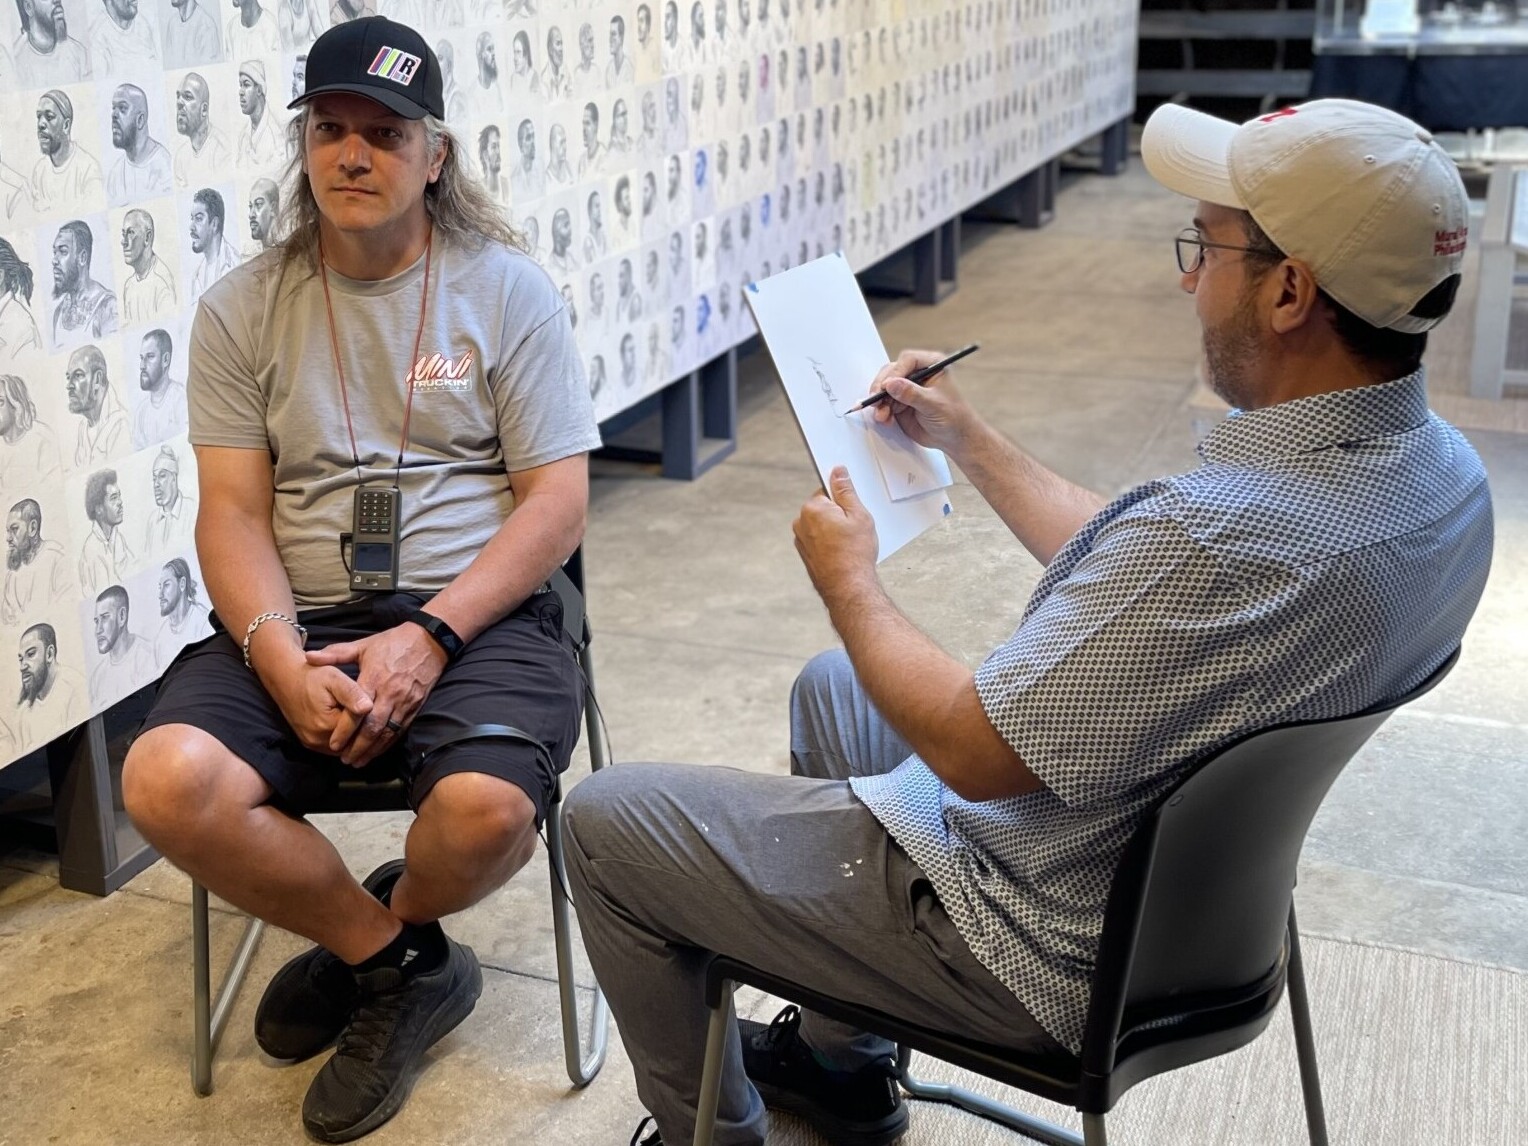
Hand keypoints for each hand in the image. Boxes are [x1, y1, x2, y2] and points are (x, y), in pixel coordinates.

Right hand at [270, 664, 373, 755]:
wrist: (285, 679)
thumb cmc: (312, 676)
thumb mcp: (334, 678)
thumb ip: (352, 693)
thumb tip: (368, 707)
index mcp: (327, 725)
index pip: (361, 729)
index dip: (371, 716)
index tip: (375, 702)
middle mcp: (319, 740)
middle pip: (354, 741)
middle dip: (364, 728)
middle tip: (371, 711)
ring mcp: (314, 745)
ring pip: (346, 746)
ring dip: (355, 734)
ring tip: (360, 715)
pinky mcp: (311, 744)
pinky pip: (336, 746)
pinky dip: (345, 738)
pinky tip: (349, 722)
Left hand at [303, 623, 448, 766]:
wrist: (429, 641)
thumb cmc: (393, 643)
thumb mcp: (363, 645)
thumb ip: (335, 654)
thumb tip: (308, 656)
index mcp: (374, 678)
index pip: (357, 712)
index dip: (345, 731)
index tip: (333, 744)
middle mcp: (390, 693)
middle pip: (373, 728)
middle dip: (358, 747)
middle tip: (345, 760)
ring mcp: (405, 701)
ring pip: (388, 732)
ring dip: (373, 750)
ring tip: (359, 762)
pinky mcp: (416, 706)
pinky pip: (401, 729)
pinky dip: (389, 743)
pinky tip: (379, 751)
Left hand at [793, 466, 878, 606]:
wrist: (848, 587)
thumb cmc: (854, 554)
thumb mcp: (858, 515)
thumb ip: (846, 490)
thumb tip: (837, 472)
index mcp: (812, 508)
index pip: (827, 491)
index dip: (844, 501)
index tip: (852, 511)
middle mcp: (801, 522)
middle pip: (823, 508)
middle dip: (838, 515)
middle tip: (854, 529)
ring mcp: (801, 540)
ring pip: (821, 525)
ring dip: (834, 530)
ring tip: (850, 544)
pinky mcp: (805, 554)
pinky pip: (819, 541)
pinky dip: (829, 544)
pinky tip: (843, 553)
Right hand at [864, 348, 975, 455]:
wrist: (954, 437)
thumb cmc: (953, 417)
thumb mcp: (933, 404)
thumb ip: (912, 394)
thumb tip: (890, 384)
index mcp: (931, 364)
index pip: (907, 360)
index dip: (895, 372)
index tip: (887, 387)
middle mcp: (917, 373)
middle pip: (892, 372)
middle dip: (882, 387)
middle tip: (876, 400)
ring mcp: (907, 388)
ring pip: (885, 387)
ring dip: (880, 402)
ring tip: (882, 416)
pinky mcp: (900, 402)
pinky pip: (884, 402)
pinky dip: (882, 411)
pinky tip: (886, 420)